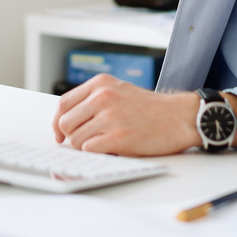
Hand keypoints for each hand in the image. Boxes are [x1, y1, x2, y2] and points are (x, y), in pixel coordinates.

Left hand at [52, 75, 207, 156]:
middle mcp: (103, 97)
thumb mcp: (120, 90)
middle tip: (85, 141)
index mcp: (101, 83)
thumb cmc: (151, 108)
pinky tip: (111, 148)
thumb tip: (67, 119)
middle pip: (66, 123)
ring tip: (103, 143)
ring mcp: (110, 117)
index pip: (63, 104)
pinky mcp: (118, 137)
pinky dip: (97, 153)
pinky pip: (89, 150)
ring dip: (86, 146)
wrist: (179, 117)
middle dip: (72, 136)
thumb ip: (94, 98)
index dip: (58, 122)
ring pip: (75, 140)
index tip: (61, 133)